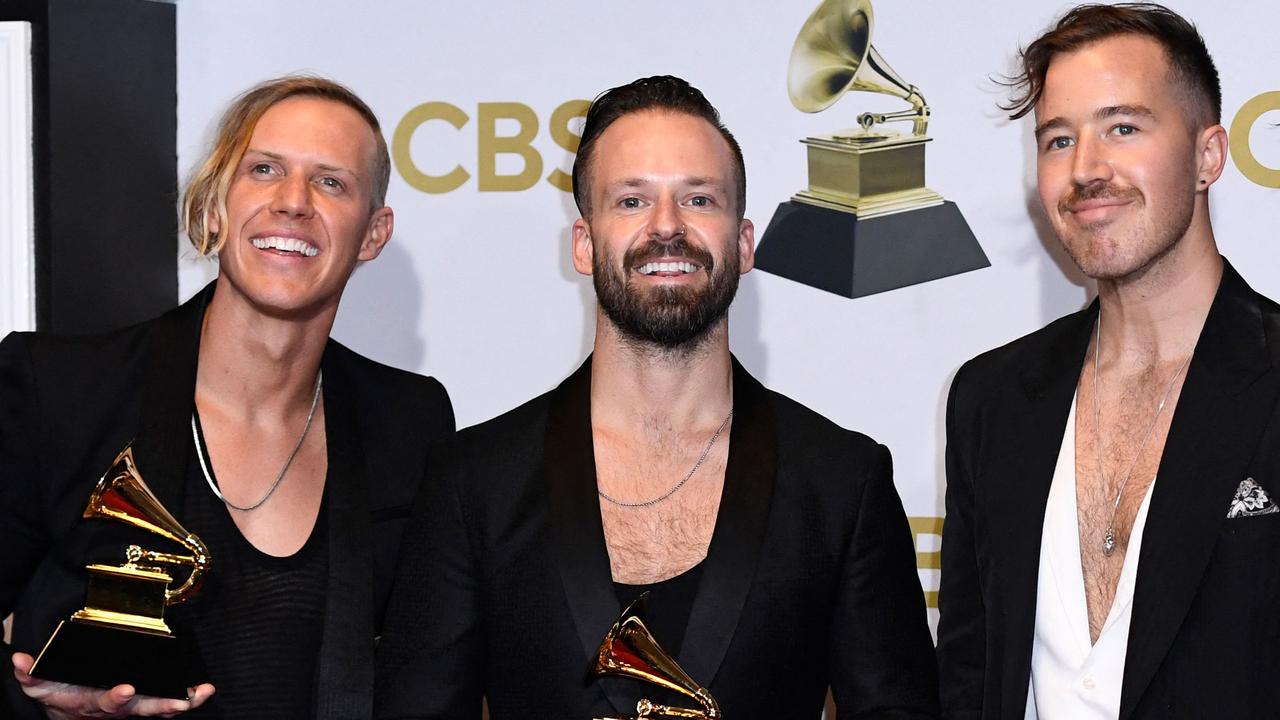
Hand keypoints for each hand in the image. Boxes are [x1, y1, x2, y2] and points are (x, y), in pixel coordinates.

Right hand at [12, 652, 214, 718]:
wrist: (69, 708)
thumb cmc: (58, 693)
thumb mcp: (39, 686)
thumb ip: (30, 674)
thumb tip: (19, 659)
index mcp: (94, 703)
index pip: (108, 701)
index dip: (117, 697)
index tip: (125, 688)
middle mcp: (120, 707)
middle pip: (143, 708)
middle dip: (162, 705)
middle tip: (180, 703)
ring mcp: (136, 706)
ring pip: (162, 707)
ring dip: (184, 701)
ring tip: (204, 693)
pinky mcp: (147, 700)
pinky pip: (171, 701)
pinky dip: (189, 697)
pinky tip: (206, 691)